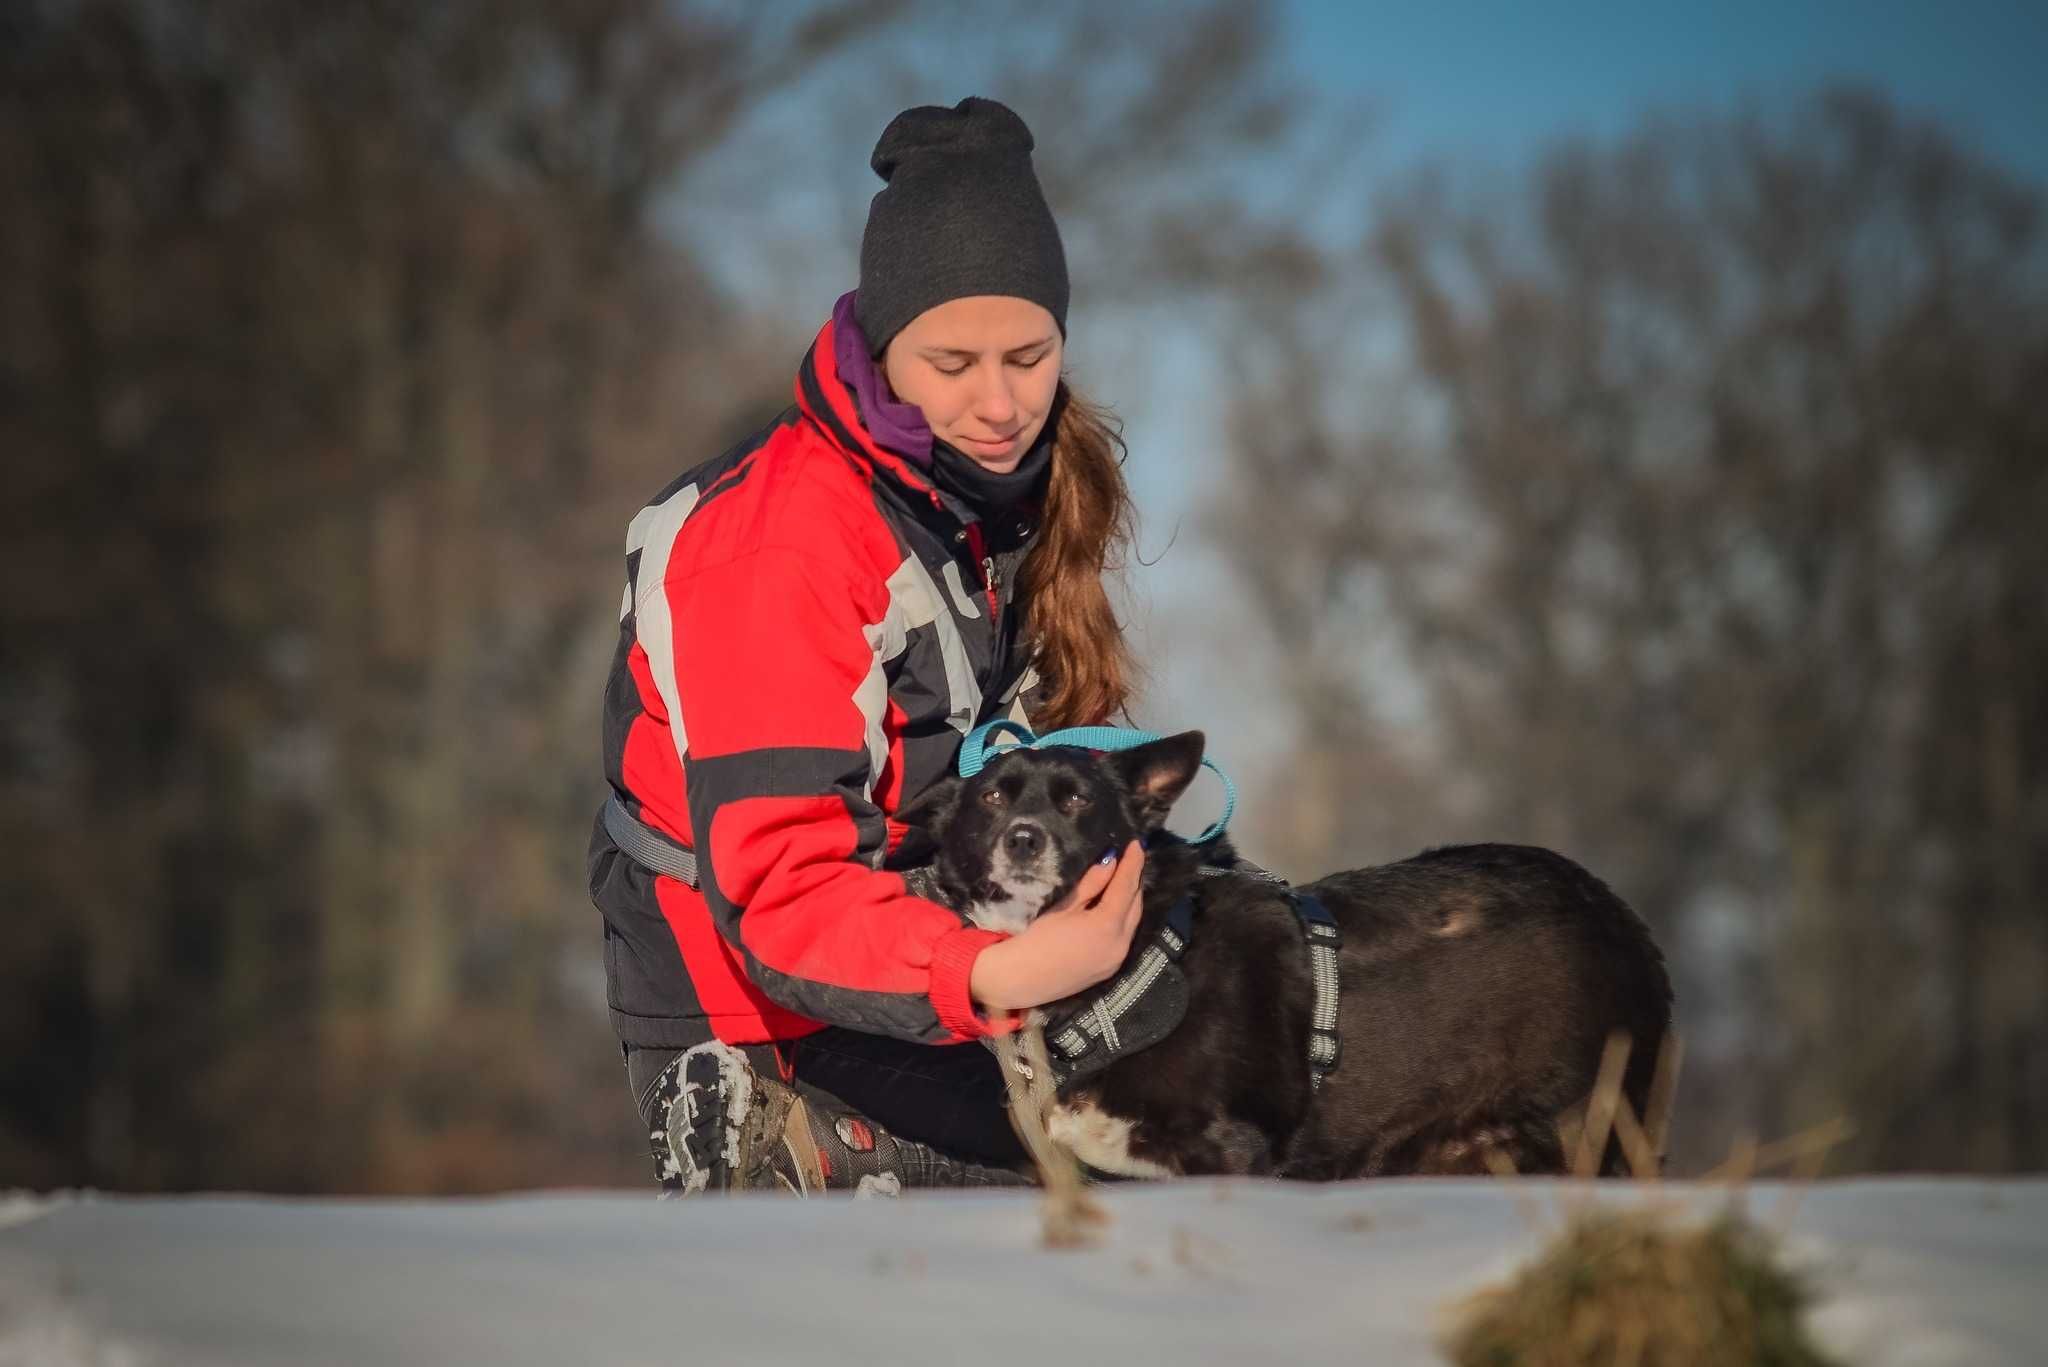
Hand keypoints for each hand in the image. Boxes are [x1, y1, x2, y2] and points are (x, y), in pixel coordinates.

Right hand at [967, 841, 1145, 1012]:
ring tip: (1126, 879)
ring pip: (1133, 922)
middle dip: (1135, 881)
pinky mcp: (1111, 968)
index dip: (1133, 863)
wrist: (1021, 978)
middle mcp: (1120, 944)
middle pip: (1135, 904)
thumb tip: (1111, 862)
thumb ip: (1091, 885)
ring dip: (1131, 900)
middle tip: (1131, 859)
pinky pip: (1126, 937)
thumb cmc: (1038, 940)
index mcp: (1107, 926)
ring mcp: (1117, 959)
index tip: (1137, 844)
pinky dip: (1125, 919)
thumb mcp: (1065, 907)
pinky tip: (1116, 908)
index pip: (1126, 886)